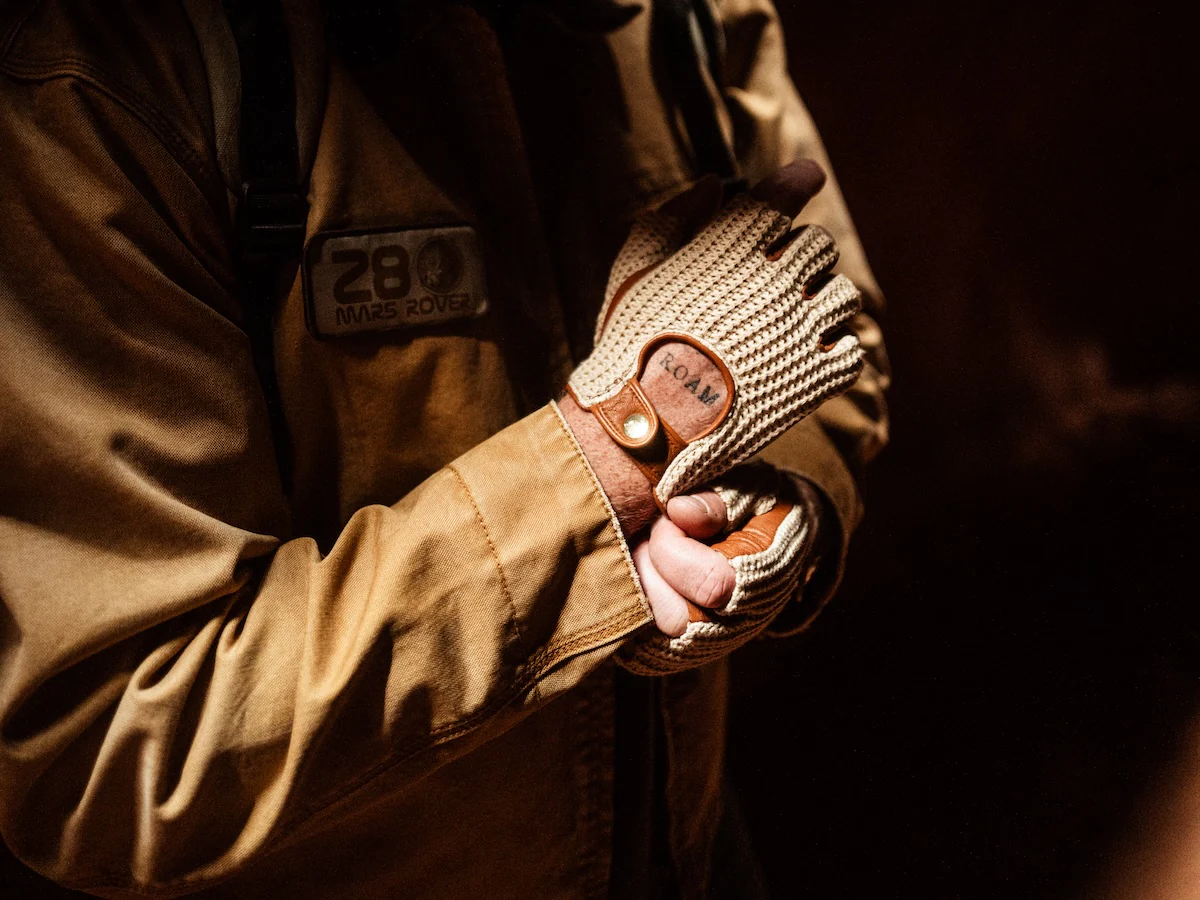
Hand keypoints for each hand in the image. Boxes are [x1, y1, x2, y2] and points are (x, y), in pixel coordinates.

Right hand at [559, 158, 846, 636]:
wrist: (646, 426)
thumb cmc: (631, 343)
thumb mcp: (635, 269)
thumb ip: (674, 217)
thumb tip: (715, 185)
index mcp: (731, 248)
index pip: (783, 196)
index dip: (797, 181)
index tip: (808, 177)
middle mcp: (775, 282)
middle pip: (818, 246)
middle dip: (800, 256)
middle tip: (778, 277)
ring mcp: (800, 332)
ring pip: (842, 295)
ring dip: (820, 302)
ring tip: (791, 322)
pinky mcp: (815, 379)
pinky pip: (850, 350)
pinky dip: (832, 351)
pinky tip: (803, 358)